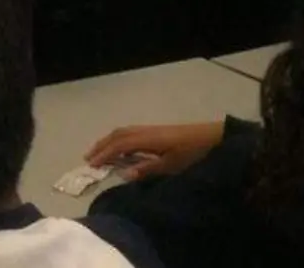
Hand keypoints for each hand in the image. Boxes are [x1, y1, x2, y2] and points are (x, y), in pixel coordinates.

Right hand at [85, 121, 225, 180]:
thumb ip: (147, 169)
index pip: (119, 145)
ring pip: (125, 132)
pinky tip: (122, 149)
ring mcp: (153, 130)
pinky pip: (132, 133)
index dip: (104, 154)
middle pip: (119, 134)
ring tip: (100, 152)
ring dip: (110, 141)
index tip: (91, 165)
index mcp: (148, 139)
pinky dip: (121, 139)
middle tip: (88, 157)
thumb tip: (123, 173)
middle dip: (102, 145)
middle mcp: (147, 131)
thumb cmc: (194, 153)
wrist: (215, 137)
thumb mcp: (172, 165)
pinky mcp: (159, 132)